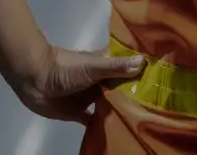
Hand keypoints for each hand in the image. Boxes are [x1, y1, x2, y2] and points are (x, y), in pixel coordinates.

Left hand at [13, 46, 145, 123]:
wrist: (35, 80)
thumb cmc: (65, 68)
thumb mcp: (93, 66)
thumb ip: (115, 67)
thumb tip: (143, 63)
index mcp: (106, 66)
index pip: (128, 67)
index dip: (143, 71)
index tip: (161, 80)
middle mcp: (101, 82)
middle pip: (122, 88)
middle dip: (135, 95)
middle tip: (157, 107)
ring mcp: (90, 97)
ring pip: (110, 105)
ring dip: (121, 111)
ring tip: (141, 122)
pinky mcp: (79, 112)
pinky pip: (94, 121)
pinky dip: (103, 126)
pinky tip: (116, 133)